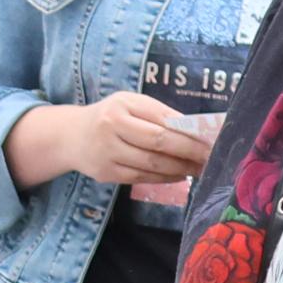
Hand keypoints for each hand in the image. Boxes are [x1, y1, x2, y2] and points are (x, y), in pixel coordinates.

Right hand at [12, 93, 214, 191]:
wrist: (71, 136)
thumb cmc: (110, 116)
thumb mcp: (131, 105)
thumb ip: (159, 114)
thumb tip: (197, 131)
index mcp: (122, 106)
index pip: (163, 121)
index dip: (190, 133)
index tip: (212, 140)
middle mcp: (111, 128)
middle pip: (159, 144)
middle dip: (190, 153)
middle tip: (211, 158)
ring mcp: (107, 153)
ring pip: (152, 165)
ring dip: (180, 169)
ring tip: (199, 168)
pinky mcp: (105, 173)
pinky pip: (141, 178)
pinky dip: (164, 178)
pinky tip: (179, 175)